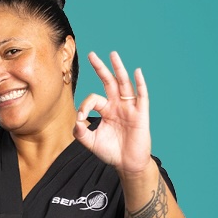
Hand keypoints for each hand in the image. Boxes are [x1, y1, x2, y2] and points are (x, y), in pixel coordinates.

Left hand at [76, 52, 152, 173]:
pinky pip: (142, 96)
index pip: (93, 98)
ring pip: (124, 84)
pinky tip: (137, 72)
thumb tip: (76, 121)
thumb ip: (80, 132)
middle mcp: (117, 105)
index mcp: (106, 109)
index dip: (85, 105)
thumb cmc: (110, 151)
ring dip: (118, 69)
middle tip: (91, 54)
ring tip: (112, 54)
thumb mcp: (91, 142)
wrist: (127, 163)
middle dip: (100, 68)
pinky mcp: (141, 114)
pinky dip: (140, 84)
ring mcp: (130, 107)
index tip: (81, 118)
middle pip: (109, 82)